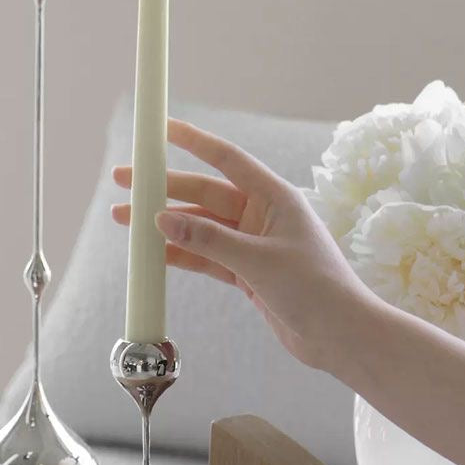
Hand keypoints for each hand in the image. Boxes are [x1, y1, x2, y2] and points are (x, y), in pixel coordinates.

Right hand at [112, 118, 371, 370]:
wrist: (341, 337)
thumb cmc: (315, 289)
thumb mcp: (258, 261)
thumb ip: (208, 240)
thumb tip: (162, 219)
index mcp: (274, 197)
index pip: (226, 158)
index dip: (192, 140)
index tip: (160, 128)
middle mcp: (262, 214)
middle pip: (203, 192)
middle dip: (163, 187)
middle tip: (123, 181)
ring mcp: (253, 244)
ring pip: (199, 226)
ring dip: (165, 224)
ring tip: (124, 219)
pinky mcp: (247, 272)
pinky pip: (205, 256)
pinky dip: (179, 254)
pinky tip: (151, 251)